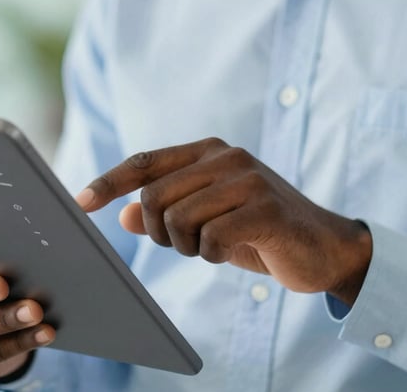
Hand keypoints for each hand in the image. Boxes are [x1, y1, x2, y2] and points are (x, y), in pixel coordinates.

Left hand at [76, 138, 371, 305]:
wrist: (325, 247)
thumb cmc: (261, 231)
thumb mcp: (209, 219)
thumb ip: (169, 210)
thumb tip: (123, 214)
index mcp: (209, 151)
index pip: (146, 162)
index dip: (109, 182)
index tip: (81, 203)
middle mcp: (225, 156)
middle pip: (154, 197)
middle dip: (160, 233)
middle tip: (187, 245)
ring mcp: (246, 178)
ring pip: (178, 219)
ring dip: (189, 247)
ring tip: (215, 247)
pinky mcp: (265, 207)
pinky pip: (211, 239)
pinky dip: (215, 255)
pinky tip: (236, 251)